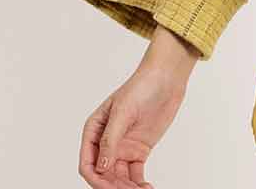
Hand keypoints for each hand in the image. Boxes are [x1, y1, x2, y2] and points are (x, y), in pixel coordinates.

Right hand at [78, 24, 199, 185]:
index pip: (88, 163)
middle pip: (104, 175)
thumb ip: (110, 140)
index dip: (96, 178)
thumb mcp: (123, 111)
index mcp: (94, 131)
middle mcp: (106, 142)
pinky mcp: (139, 151)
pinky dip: (138, 185)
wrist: (167, 77)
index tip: (109, 187)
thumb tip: (101, 168)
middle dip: (113, 187)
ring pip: (118, 178)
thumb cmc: (142, 86)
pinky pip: (134, 174)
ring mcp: (123, 147)